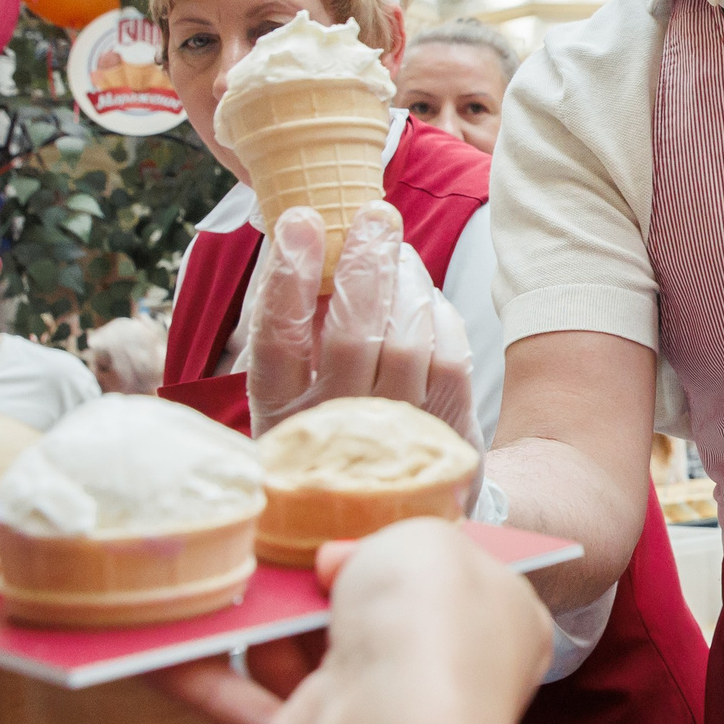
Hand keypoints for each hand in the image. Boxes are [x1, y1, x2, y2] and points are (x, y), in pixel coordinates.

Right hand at [150, 519, 552, 723]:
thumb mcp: (422, 539)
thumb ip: (379, 538)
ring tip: (198, 576)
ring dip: (248, 621)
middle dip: (308, 582)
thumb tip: (337, 563)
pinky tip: (156, 647)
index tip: (344, 526)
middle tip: (261, 543)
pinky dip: (200, 676)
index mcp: (493, 616)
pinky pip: (245, 703)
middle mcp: (437, 668)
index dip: (394, 545)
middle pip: (363, 614)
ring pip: (297, 656)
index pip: (445, 573)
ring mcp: (373, 711)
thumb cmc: (428, 627)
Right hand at [247, 203, 482, 458]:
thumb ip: (297, 325)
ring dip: (407, 283)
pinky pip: (447, 356)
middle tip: (374, 217)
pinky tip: (425, 300)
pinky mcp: (444, 432)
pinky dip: (439, 316)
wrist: (391, 506)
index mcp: (280, 413)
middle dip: (364, 265)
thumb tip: (307, 234)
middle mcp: (334, 428)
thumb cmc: (336, 423)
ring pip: (406, 341)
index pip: (275, 339)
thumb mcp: (295, 389)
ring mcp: (393, 434)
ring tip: (399, 253)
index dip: (287, 277)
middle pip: (351, 335)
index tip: (300, 220)